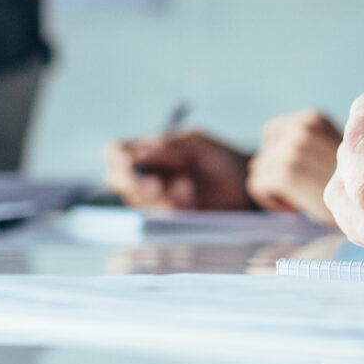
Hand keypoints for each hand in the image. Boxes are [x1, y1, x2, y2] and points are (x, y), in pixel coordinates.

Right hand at [105, 129, 252, 212]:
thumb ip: (167, 146)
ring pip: (137, 201)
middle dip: (135, 184)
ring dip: (160, 195)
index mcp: (148, 151)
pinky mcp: (168, 219)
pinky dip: (173, 205)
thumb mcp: (196, 144)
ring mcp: (155, 199)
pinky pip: (158, 215)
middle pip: (118, 180)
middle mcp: (145, 176)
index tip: (127, 162)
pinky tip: (191, 195)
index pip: (115, 152)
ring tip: (187, 186)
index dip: (116, 158)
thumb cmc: (221, 159)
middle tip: (156, 185)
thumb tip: (135, 155)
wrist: (248, 186)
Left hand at [248, 110, 340, 221]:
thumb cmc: (354, 185)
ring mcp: (294, 148)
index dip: (280, 155)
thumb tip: (259, 162)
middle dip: (276, 173)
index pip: (272, 133)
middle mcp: (303, 127)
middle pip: (263, 153)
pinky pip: (257, 185)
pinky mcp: (287, 172)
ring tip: (301, 199)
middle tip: (301, 190)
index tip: (302, 174)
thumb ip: (307, 145)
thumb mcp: (335, 152)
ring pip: (259, 170)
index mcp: (314, 118)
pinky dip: (272, 201)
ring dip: (274, 189)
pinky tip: (296, 208)